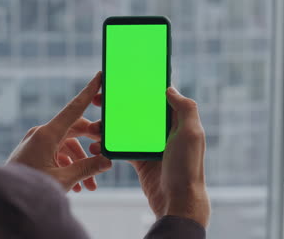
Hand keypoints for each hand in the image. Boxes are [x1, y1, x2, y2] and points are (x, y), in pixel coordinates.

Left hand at [7, 72, 112, 191]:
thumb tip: (107, 161)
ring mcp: (36, 144)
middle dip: (91, 144)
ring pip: (66, 146)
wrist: (3, 201)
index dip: (88, 92)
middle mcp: (41, 134)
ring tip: (91, 185)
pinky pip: (56, 154)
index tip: (99, 76)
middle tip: (106, 153)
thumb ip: (88, 168)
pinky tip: (78, 186)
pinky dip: (69, 166)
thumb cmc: (30, 189)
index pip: (74, 108)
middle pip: (74, 129)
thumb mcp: (63, 180)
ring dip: (81, 163)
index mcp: (47, 134)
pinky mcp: (33, 154)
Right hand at [90, 87, 209, 226]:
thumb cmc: (187, 167)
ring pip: (125, 129)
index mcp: (176, 121)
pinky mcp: (140, 160)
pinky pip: (121, 148)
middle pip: (137, 112)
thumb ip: (185, 108)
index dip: (139, 89)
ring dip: (108, 127)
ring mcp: (150, 145)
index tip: (120, 82)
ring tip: (93, 128)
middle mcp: (163, 131)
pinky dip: (108, 146)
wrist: (177, 201)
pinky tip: (96, 145)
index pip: (155, 99)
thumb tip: (169, 88)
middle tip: (98, 100)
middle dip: (117, 106)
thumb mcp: (191, 133)